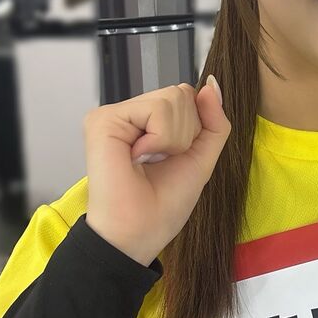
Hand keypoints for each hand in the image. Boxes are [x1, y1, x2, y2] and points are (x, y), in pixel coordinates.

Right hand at [84, 78, 229, 266]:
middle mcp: (129, 115)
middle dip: (186, 133)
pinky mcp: (103, 119)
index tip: (174, 158)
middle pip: (182, 93)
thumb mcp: (201, 158)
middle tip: (160, 162)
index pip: (187, 97)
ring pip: (174, 97)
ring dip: (175, 138)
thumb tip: (211, 83)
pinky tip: (138, 157)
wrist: (137, 234)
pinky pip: (157, 108)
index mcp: (147, 124)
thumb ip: (213, 120)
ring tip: (149, 161)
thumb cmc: (162, 207)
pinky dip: (161, 138)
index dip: (194, 129)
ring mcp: (114, 115)